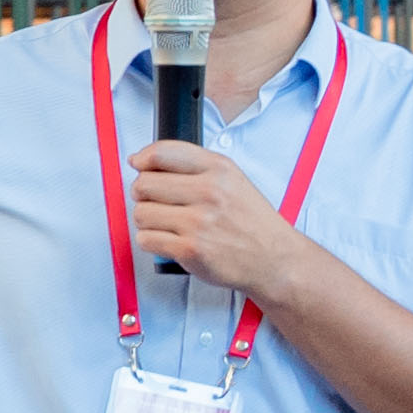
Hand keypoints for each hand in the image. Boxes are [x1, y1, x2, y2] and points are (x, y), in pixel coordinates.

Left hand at [123, 134, 323, 326]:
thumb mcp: (232, 179)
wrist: (274, 259)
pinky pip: (146, 239)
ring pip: (141, 213)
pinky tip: (169, 240)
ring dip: (148, 221)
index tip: (139, 165)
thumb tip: (140, 160)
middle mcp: (209, 192)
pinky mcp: (190, 249)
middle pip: (144, 184)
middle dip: (143, 194)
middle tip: (157, 202)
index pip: (163, 153)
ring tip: (167, 225)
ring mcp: (199, 222)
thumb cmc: (249, 221)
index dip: (143, 159)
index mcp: (219, 169)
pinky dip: (152, 242)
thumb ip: (192, 166)